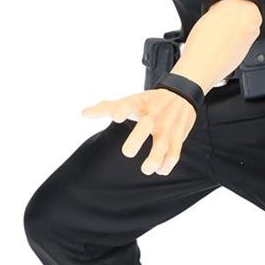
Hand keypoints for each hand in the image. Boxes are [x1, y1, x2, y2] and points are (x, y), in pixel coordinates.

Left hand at [83, 89, 197, 175]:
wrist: (181, 94)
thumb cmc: (149, 101)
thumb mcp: (130, 99)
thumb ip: (106, 107)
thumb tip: (83, 113)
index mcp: (139, 104)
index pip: (129, 104)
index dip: (122, 109)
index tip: (116, 117)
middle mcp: (153, 114)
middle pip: (147, 125)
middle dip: (138, 138)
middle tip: (127, 152)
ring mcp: (167, 126)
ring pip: (163, 143)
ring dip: (156, 158)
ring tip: (146, 169)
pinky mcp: (178, 136)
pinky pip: (175, 152)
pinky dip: (168, 164)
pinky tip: (159, 170)